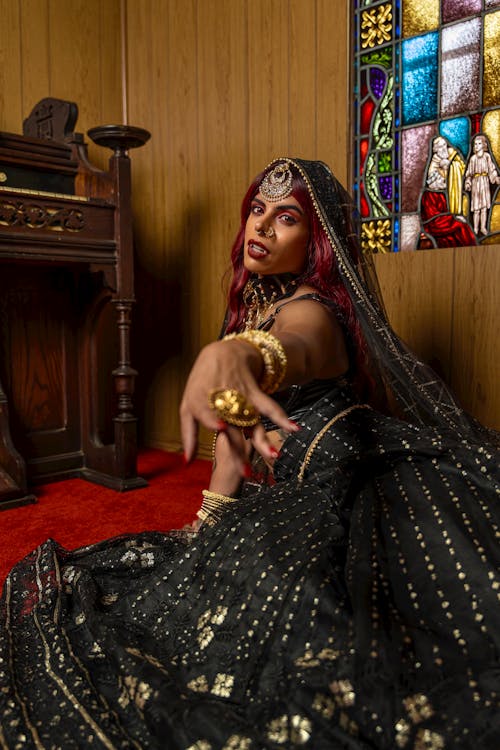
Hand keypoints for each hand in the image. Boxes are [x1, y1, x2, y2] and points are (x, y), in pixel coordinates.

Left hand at [180, 339, 298, 464]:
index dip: (213, 419)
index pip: (207, 411)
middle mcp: (222, 402)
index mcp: (201, 402)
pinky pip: (269, 407)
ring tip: (273, 455)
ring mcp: (241, 399)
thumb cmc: (201, 382)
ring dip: (263, 439)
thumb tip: (187, 461)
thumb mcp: (188, 404)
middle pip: (232, 429)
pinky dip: (282, 417)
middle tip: (245, 472)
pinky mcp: (255, 394)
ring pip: (253, 422)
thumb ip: (188, 433)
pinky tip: (294, 428)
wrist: (222, 353)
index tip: (222, 427)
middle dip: (239, 450)